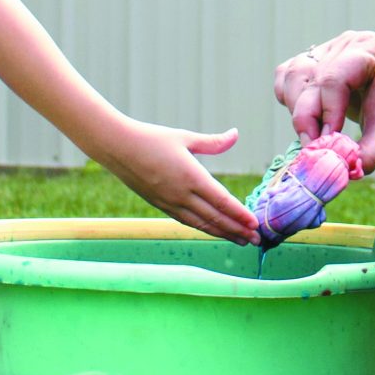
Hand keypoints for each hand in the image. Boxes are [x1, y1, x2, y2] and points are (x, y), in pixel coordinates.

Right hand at [93, 120, 253, 242]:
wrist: (117, 148)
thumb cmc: (152, 138)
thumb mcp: (184, 137)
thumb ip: (213, 142)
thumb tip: (235, 134)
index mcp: (191, 176)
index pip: (221, 201)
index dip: (240, 215)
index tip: (255, 224)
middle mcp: (181, 194)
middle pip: (215, 218)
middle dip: (237, 230)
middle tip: (257, 239)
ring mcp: (170, 203)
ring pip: (202, 224)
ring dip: (223, 233)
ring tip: (241, 240)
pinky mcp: (160, 205)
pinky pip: (187, 221)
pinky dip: (204, 228)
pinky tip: (214, 230)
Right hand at [272, 30, 374, 168]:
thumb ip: (370, 153)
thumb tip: (342, 172)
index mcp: (368, 50)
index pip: (334, 79)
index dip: (326, 113)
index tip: (327, 144)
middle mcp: (343, 44)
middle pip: (308, 79)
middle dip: (307, 119)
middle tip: (315, 150)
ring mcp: (325, 49)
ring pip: (291, 76)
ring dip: (295, 110)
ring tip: (313, 137)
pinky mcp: (312, 60)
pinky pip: (286, 77)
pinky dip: (290, 101)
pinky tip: (308, 119)